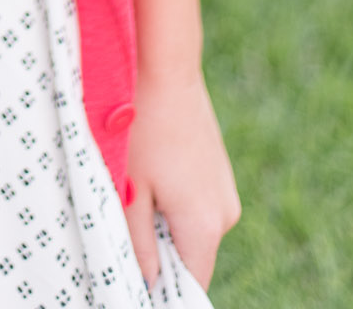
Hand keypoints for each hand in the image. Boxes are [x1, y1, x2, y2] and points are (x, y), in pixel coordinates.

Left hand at [125, 69, 240, 287]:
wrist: (165, 67)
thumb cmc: (141, 125)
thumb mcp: (129, 189)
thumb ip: (138, 243)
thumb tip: (148, 283)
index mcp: (204, 225)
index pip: (191, 285)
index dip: (163, 290)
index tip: (136, 280)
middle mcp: (225, 214)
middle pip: (190, 258)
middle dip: (159, 250)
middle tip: (127, 219)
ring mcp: (226, 191)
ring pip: (191, 230)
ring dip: (164, 221)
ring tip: (138, 183)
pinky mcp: (220, 172)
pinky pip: (196, 205)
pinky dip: (174, 200)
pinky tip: (151, 168)